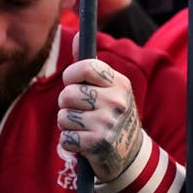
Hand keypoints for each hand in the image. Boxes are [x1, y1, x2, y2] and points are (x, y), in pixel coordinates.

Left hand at [56, 36, 144, 182]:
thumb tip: (77, 36)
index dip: (71, 76)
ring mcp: (108, 124)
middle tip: (81, 112)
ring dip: (67, 125)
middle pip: (67, 94)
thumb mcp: (109, 89)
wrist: (129, 155)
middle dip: (66, 105)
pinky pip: (65, 138)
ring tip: (84, 128)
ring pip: (63, 117)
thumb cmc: (111, 116)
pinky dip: (69, 143)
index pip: (85, 68)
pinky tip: (83, 144)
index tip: (74, 83)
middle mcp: (116, 102)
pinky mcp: (98, 145)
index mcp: (119, 84)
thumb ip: (90, 67)